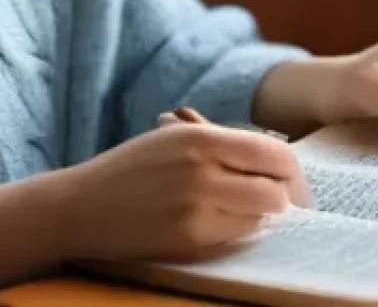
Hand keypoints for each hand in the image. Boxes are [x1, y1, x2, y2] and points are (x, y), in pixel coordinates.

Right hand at [50, 122, 310, 262]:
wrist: (84, 205)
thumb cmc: (132, 168)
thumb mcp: (175, 138)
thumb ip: (222, 145)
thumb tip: (275, 162)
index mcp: (199, 137)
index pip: (272, 153)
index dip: (291, 170)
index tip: (294, 179)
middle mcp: (202, 171)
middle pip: (275, 190)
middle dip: (285, 197)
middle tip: (284, 201)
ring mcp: (196, 209)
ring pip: (259, 217)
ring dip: (260, 214)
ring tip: (242, 207)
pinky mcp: (189, 240)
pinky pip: (235, 236)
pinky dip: (236, 229)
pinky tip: (218, 220)